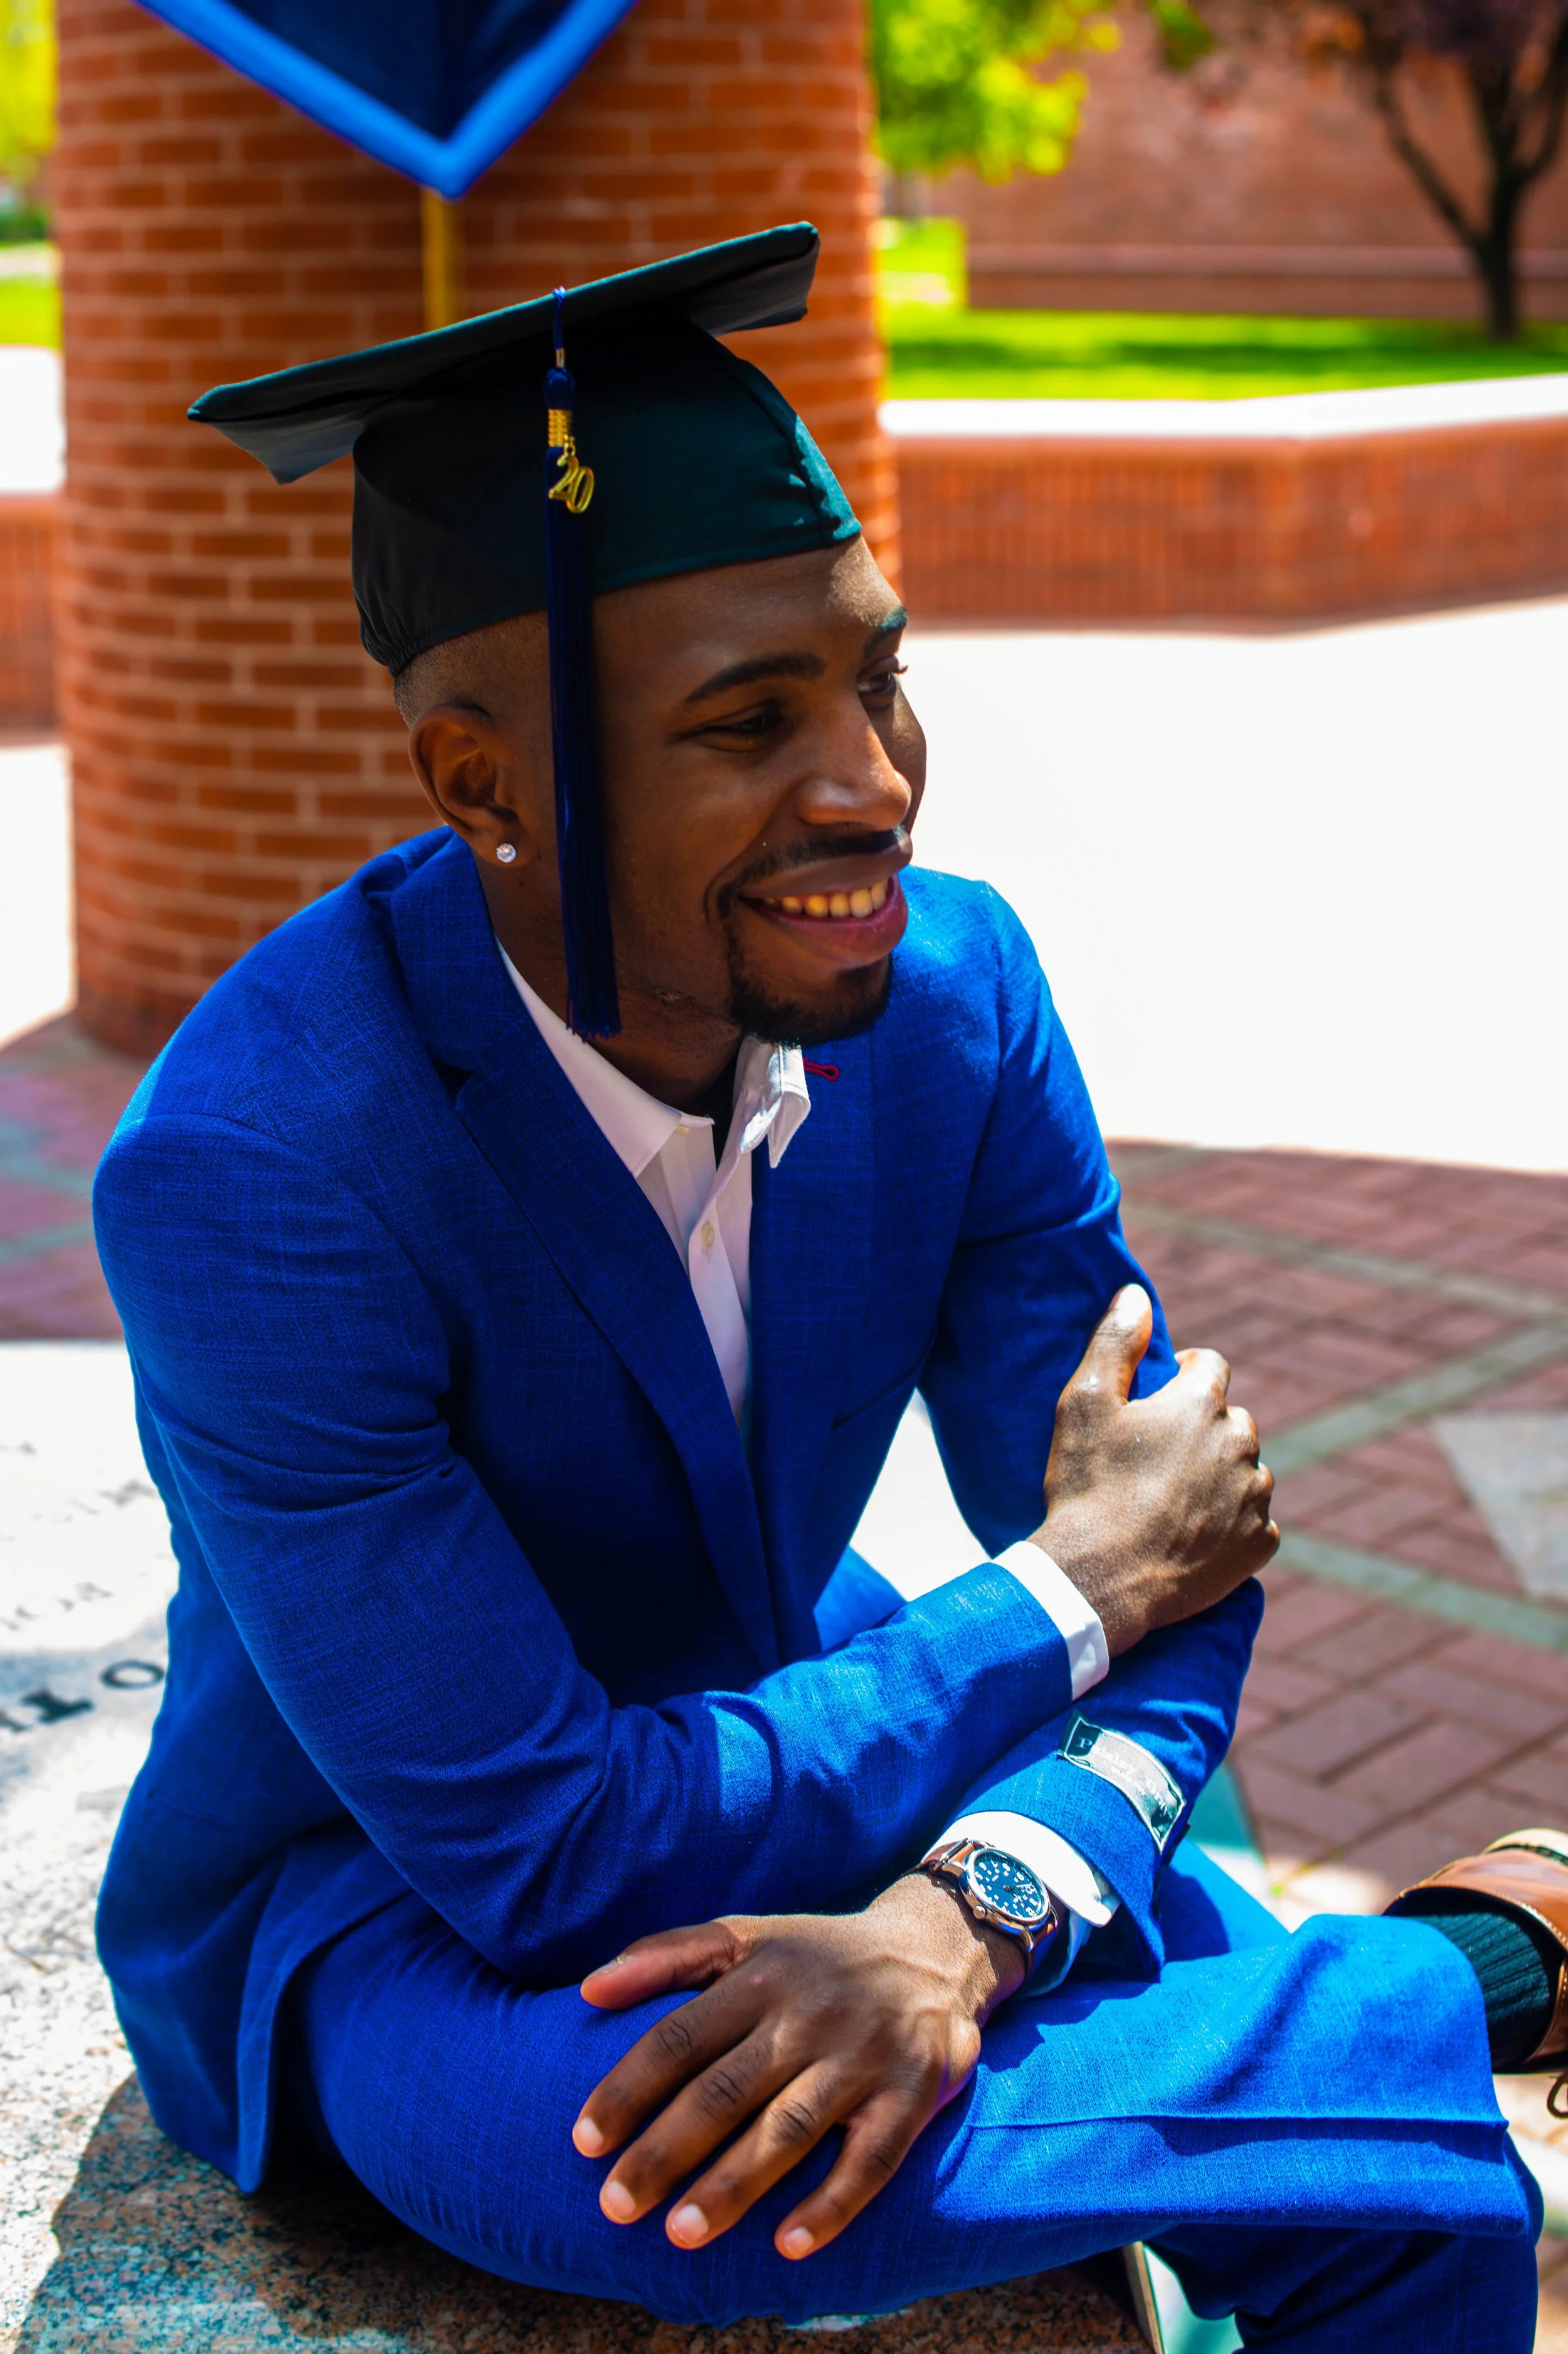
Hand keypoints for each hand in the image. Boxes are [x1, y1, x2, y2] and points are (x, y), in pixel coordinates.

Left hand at [572, 1872, 1023, 2260]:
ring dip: (734, 2184)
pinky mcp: (911, 2093)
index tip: (583, 2142)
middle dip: (665, 2150)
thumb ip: (666, 1954)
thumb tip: (588, 1988)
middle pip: (725, 2089)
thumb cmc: (816, 1954)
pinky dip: (833, 2203)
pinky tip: (790, 2245)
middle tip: (615, 2206)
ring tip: (682, 2235)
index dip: (628, 2089)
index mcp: (759, 1973)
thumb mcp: (746, 1933)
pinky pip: (872, 2158)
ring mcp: (862, 2056)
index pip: (679, 2037)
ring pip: (789, 2127)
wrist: (934, 1947)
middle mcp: (808, 2014)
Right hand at [1033, 1284, 1277, 1656]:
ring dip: (1223, 1477)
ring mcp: (1254, 1498)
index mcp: (1199, 1404)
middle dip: (1204, 1429)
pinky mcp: (1259, 1546)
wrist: (1097, 1581)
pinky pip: (1258, 1524)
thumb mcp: (1083, 1404)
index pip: (1211, 1365)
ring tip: (1176, 1500)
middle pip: (1233, 1420)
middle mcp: (1239, 1445)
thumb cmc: (1085, 1488)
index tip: (1159, 1397)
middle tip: (1160, 1458)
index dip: (1184, 1374)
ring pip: (1248, 1471)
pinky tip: (1195, 1536)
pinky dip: (1234, 1526)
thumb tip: (1135, 1294)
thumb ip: (1113, 1342)